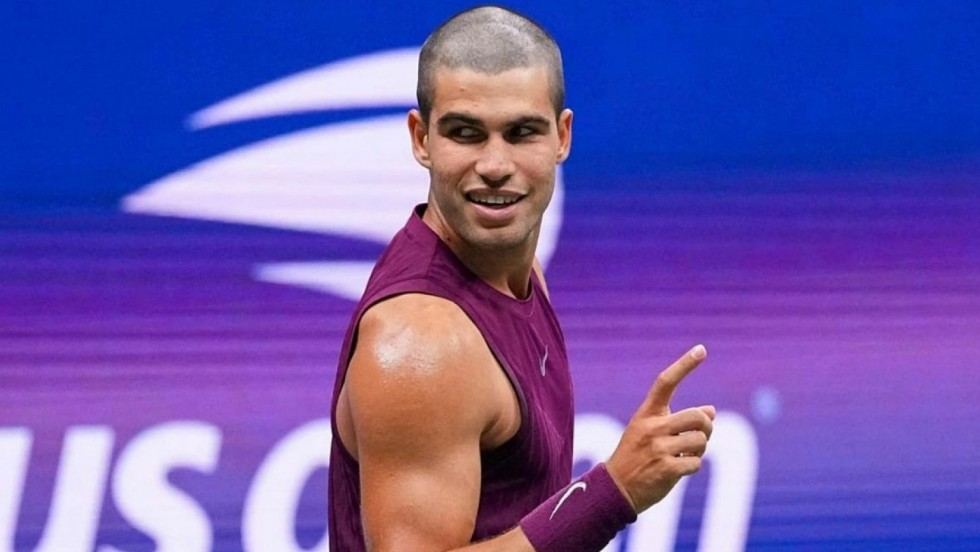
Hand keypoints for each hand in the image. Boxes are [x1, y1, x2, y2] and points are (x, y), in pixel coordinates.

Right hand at [605, 344, 715, 512]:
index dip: (684, 365)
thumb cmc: (636, 456)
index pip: (665, 382)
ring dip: (699, 449)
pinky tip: (679, 469)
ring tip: (686, 455)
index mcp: (646, 413)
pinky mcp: (666, 469)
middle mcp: (652, 427)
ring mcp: (658, 448)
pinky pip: (696, 462)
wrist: (615, 488)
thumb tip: (712, 411)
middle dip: (706, 426)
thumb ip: (679, 421)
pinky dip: (693, 466)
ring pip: (700, 440)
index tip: (701, 349)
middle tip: (703, 435)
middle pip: (696, 416)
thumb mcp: (651, 432)